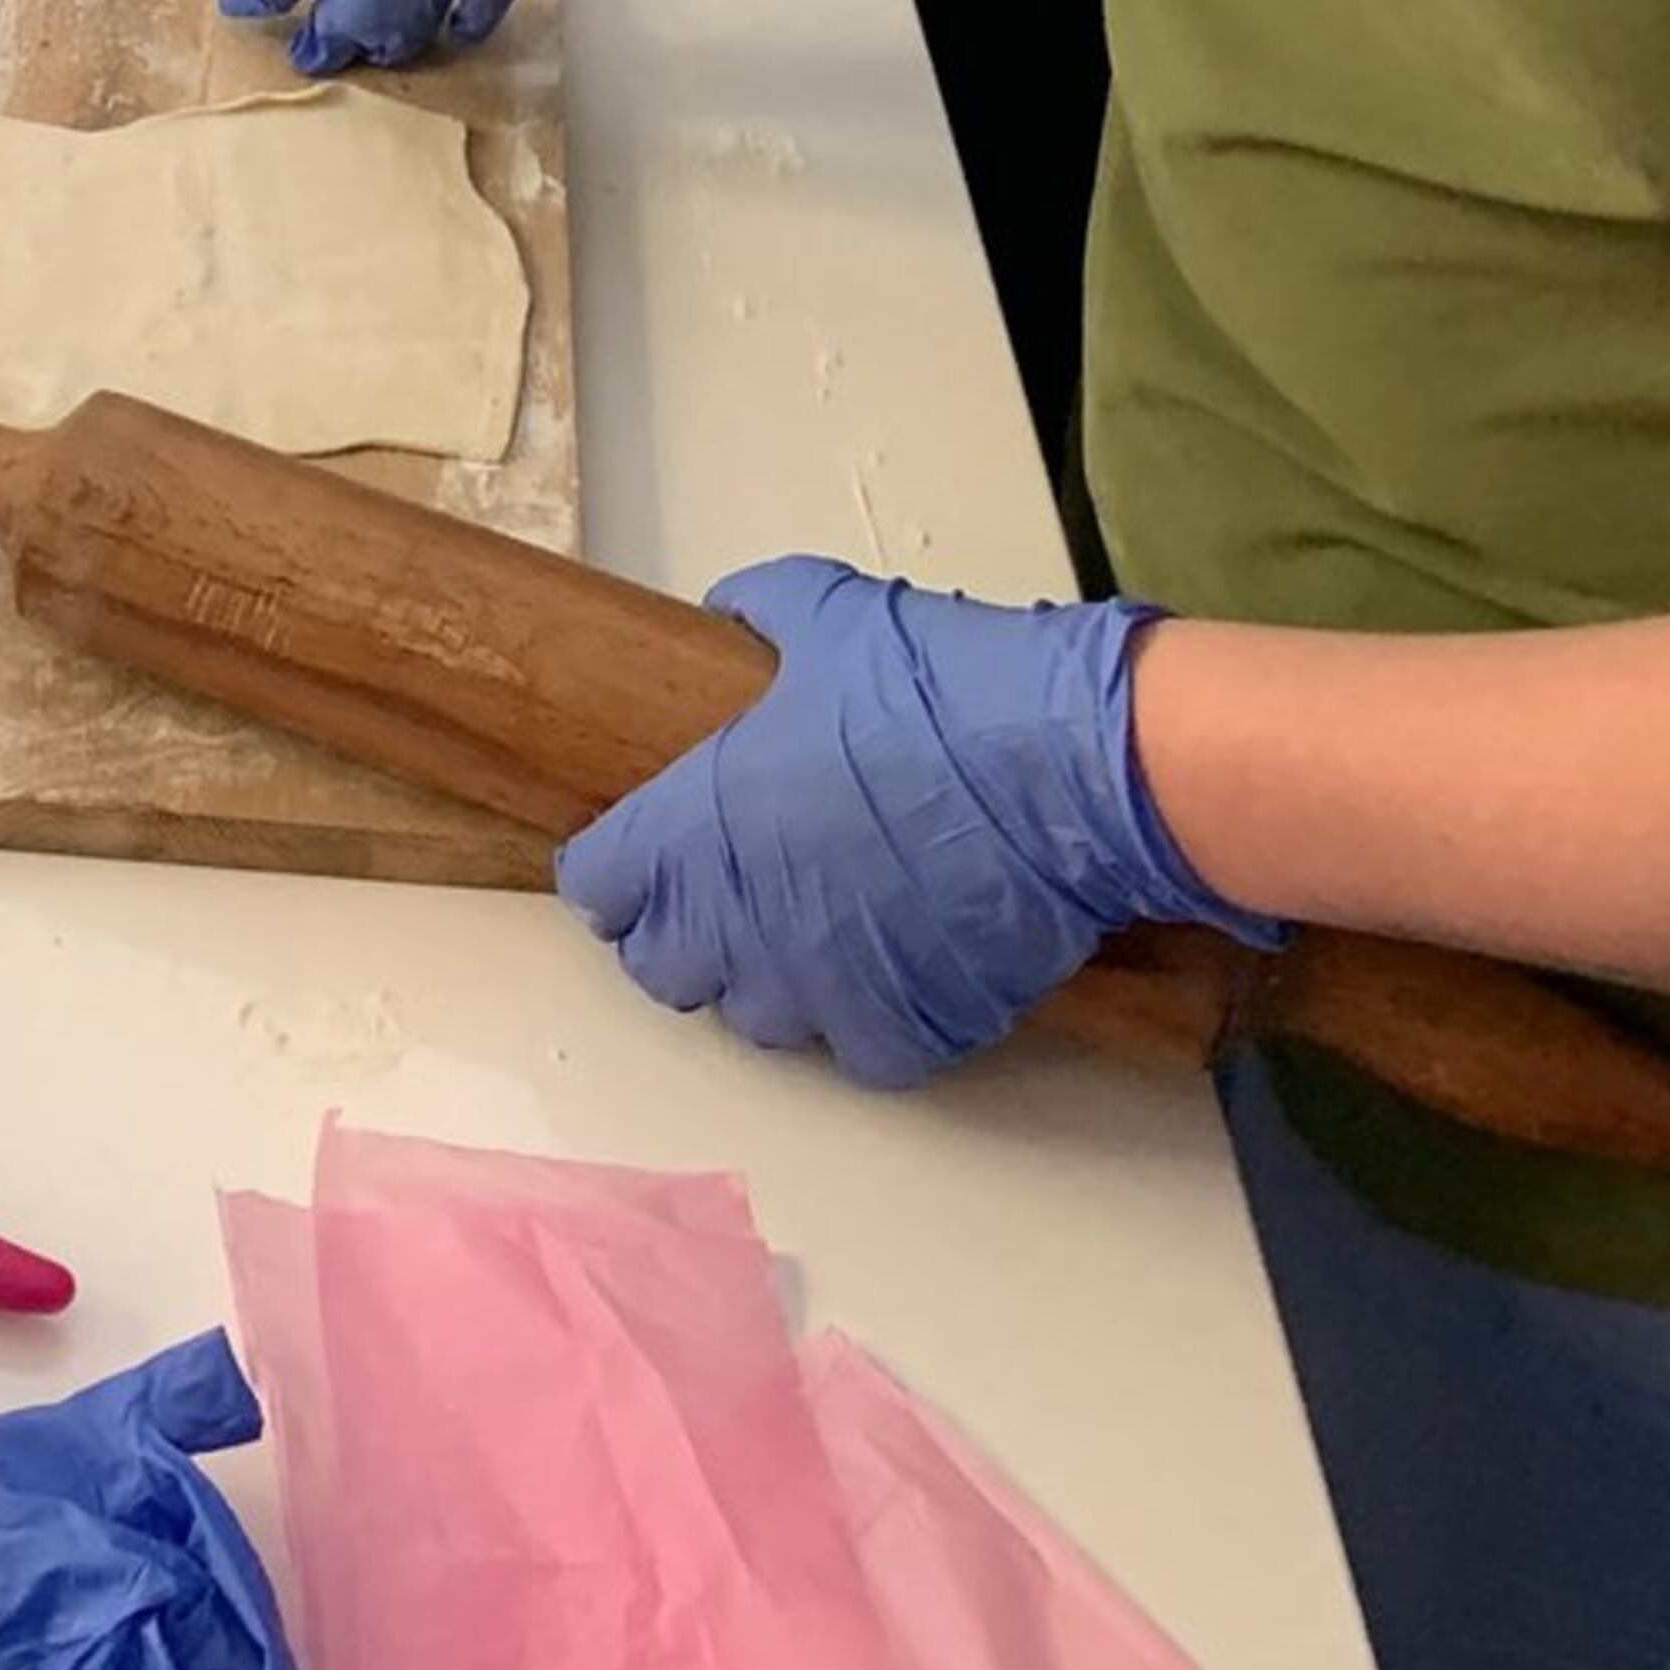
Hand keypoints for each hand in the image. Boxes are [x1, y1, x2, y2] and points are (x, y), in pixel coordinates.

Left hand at [555, 556, 1281, 1085]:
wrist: (1070, 770)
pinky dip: (866, 1023)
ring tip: (815, 931)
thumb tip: (734, 617)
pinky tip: (893, 971)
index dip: (616, 869)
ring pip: (758, 1020)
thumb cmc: (940, 689)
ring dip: (772, 982)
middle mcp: (742, 927)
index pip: (599, 886)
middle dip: (685, 934)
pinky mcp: (906, 1032)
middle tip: (728, 892)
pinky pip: (857, 1054)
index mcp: (697, 829)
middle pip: (665, 969)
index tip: (642, 854)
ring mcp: (822, 991)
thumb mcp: (829, 615)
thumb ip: (761, 615)